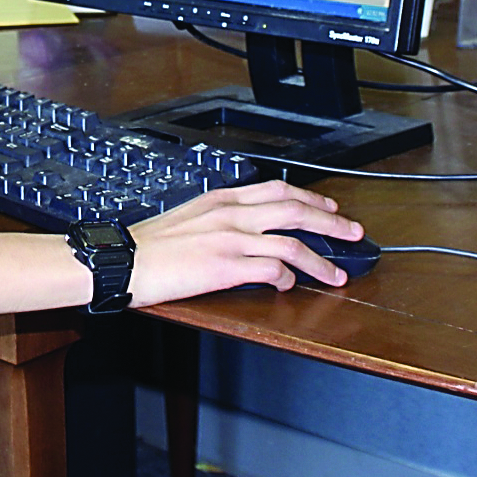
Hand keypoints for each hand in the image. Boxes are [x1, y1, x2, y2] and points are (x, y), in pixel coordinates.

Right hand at [125, 180, 362, 306]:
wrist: (123, 260)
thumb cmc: (150, 245)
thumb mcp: (190, 217)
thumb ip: (221, 219)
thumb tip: (247, 232)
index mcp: (222, 199)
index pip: (278, 190)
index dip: (311, 199)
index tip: (330, 209)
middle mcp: (231, 214)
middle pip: (295, 211)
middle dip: (331, 223)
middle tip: (353, 233)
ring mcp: (229, 239)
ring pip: (291, 244)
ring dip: (320, 261)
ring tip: (336, 275)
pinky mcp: (225, 267)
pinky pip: (271, 271)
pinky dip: (287, 279)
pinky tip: (290, 286)